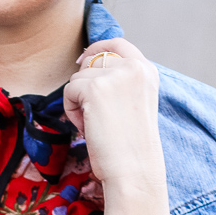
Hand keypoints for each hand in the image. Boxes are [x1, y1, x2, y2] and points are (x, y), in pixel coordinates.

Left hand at [63, 38, 164, 190]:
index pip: (117, 43)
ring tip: (94, 126)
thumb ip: (120, 83)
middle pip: (92, 61)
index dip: (96, 49)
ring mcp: (114, 75)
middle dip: (85, 86)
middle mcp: (133, 67)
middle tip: (93, 115)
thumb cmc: (131, 148)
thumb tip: (87, 65)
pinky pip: (69, 91)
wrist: (133, 170)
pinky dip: (71, 111)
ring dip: (79, 103)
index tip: (82, 61)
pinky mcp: (95, 88)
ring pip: (78, 78)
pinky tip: (86, 128)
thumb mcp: (133, 104)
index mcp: (146, 70)